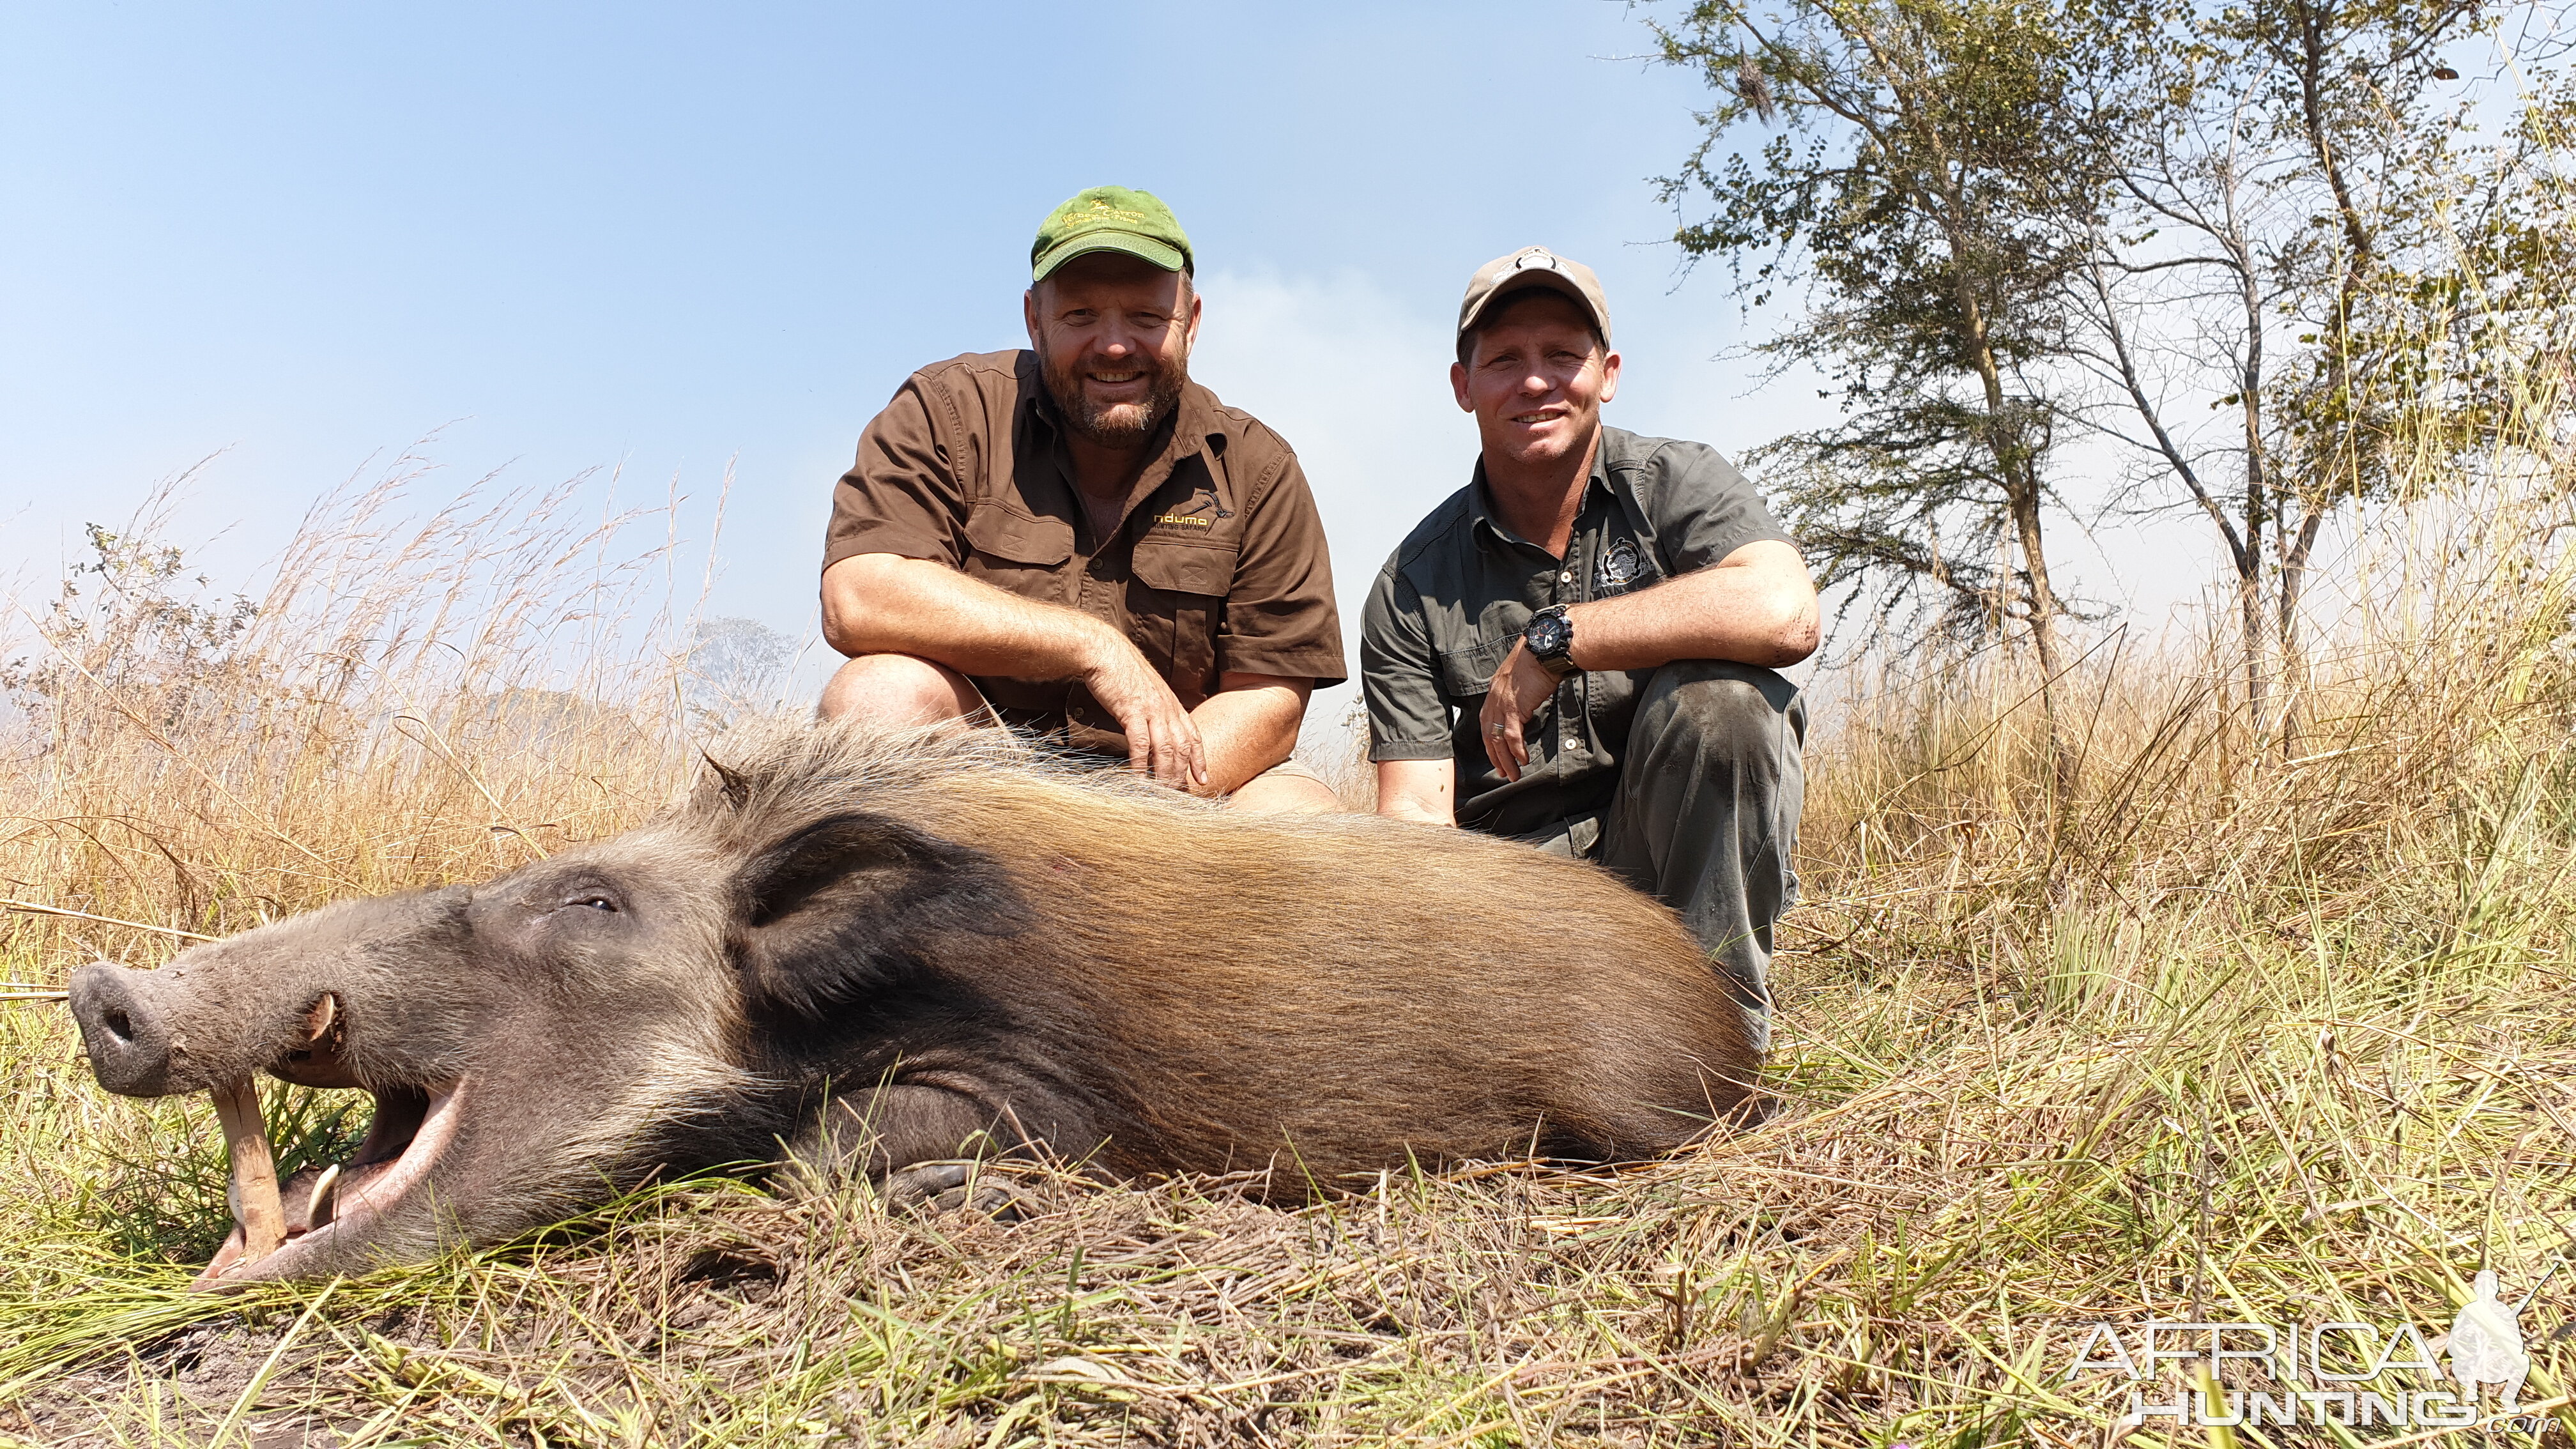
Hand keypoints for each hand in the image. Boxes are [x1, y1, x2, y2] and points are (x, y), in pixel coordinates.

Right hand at [1084, 634, 1207, 789]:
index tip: (1203, 779)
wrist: (1105, 651)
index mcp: (1172, 704)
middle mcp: (1167, 708)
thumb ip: (1155, 710)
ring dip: (1165, 774)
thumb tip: (1154, 730)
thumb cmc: (1122, 672)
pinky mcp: (1132, 710)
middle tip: (1179, 795)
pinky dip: (1141, 764)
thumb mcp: (1147, 691)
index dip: (1200, 759)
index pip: (1194, 735)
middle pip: (1182, 747)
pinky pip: (1140, 743)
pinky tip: (1138, 779)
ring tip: (1163, 793)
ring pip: (1165, 749)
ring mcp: (1151, 709)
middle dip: (1182, 774)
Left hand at [1478, 641, 1561, 782]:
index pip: (1487, 721)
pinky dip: (1516, 750)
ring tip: (1512, 774)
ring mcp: (1502, 703)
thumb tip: (1527, 705)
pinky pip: (1512, 736)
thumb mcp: (1522, 676)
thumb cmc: (1539, 658)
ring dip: (1505, 760)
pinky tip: (1523, 760)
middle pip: (1488, 734)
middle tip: (1501, 772)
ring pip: (1498, 739)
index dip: (1490, 741)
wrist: (1545, 649)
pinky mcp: (1514, 707)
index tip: (1496, 754)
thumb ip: (1520, 692)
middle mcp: (1493, 698)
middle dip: (1494, 756)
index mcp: (1495, 690)